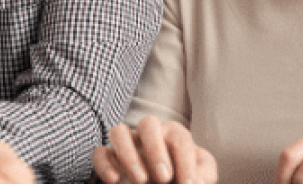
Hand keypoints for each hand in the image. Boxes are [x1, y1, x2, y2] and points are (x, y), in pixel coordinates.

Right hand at [92, 116, 216, 183]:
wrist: (165, 181)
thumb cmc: (184, 176)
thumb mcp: (200, 176)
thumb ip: (203, 174)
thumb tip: (198, 181)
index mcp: (173, 134)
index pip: (180, 139)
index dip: (186, 163)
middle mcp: (149, 134)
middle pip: (148, 124)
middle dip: (155, 150)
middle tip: (164, 179)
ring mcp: (127, 144)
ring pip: (119, 132)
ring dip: (128, 154)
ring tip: (140, 180)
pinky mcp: (109, 158)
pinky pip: (99, 152)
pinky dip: (104, 164)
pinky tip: (114, 180)